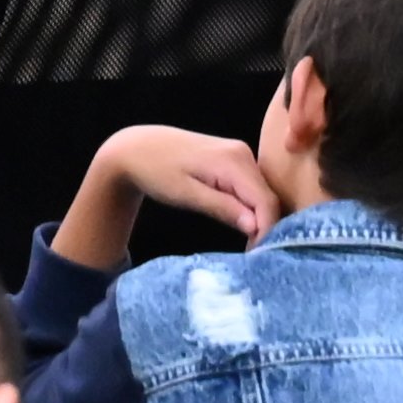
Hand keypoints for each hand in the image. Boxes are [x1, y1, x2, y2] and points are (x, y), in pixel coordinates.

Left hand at [55, 123, 278, 271]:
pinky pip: (251, 187)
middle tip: (254, 254)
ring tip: (248, 243)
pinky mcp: (235, 158)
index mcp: (232, 160)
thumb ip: (222, 208)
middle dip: (265, 227)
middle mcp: (242, 153)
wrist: (136, 147)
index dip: (267, 230)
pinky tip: (242, 223)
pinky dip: (250, 207)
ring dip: (259, 218)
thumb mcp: (186, 194)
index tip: (258, 255)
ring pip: (262, 193)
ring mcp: (240, 153)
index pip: (265, 201)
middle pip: (267, 197)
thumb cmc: (155, 172)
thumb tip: (255, 226)